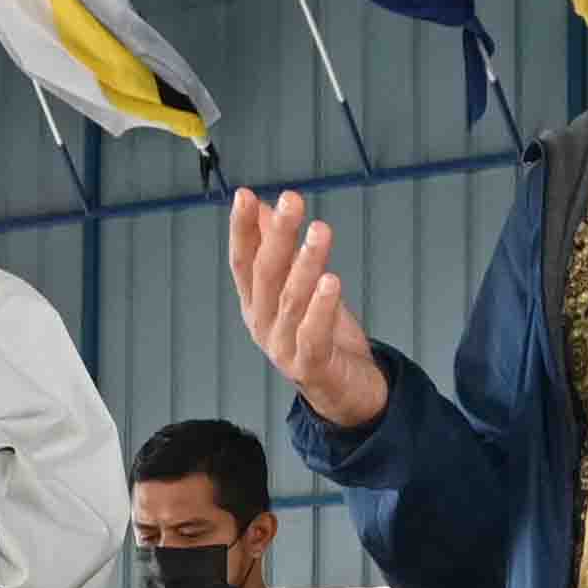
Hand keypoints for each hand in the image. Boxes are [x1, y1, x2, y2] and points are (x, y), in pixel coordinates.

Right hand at [228, 190, 389, 432]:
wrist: (346, 391)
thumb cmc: (321, 334)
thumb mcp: (297, 285)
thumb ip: (276, 249)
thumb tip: (261, 206)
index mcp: (255, 302)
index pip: (242, 260)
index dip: (242, 229)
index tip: (244, 196)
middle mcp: (262, 322)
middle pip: (266, 275)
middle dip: (277, 235)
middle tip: (292, 201)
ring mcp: (282, 347)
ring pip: (292, 300)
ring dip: (306, 263)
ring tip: (320, 231)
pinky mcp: (310, 367)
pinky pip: (313, 335)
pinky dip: (321, 309)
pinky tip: (331, 282)